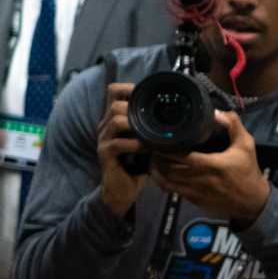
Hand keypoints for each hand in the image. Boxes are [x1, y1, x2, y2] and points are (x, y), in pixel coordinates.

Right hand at [94, 82, 148, 216]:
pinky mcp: (105, 154)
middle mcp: (105, 126)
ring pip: (116, 120)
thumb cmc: (135, 165)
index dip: (128, 88)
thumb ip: (149, 128)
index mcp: (113, 120)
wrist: (121, 190)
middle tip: (154, 119)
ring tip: (151, 133)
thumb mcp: (143, 141)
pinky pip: (118, 143)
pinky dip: (135, 144)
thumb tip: (174, 115)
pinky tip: (146, 148)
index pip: (112, 92)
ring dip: (136, 125)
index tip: (145, 94)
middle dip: (136, 109)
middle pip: (115, 104)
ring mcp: (103, 140)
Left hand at [151, 110, 270, 228]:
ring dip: (157, 169)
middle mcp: (200, 179)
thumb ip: (233, 126)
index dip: (166, 149)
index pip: (181, 156)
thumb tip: (217, 112)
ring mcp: (195, 192)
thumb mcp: (246, 145)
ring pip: (167, 181)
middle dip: (158, 157)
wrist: (253, 201)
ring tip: (154, 157)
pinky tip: (161, 172)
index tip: (159, 139)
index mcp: (212, 164)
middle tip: (153, 147)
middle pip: (169, 168)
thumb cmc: (248, 171)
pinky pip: (172, 190)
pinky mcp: (194, 200)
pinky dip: (163, 181)